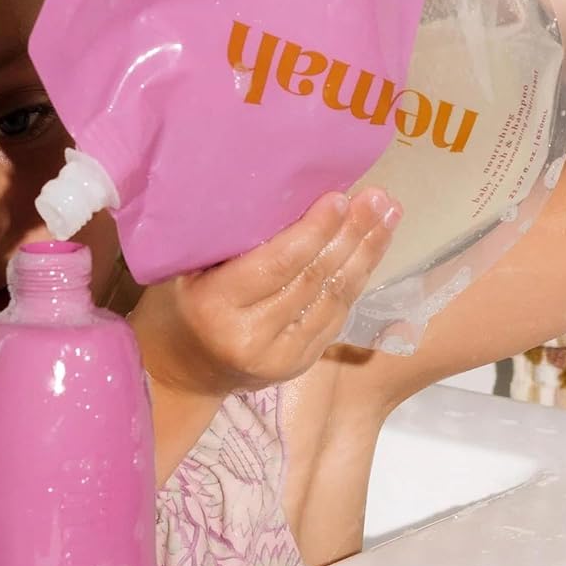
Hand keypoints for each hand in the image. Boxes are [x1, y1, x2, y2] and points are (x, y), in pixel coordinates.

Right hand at [128, 188, 400, 397]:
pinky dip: (355, 281)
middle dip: (352, 235)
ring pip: (332, 299)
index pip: (277, 264)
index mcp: (216, 306)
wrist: (176, 372)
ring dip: (365, 255)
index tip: (341, 197)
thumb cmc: (176, 305)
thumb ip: (228, 242)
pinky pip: (334, 317)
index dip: (314, 231)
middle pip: (313, 279)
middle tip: (379, 198)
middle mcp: (251, 337)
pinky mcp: (298, 366)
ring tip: (388, 216)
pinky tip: (371, 250)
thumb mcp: (185, 269)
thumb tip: (286, 193)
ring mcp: (279, 358)